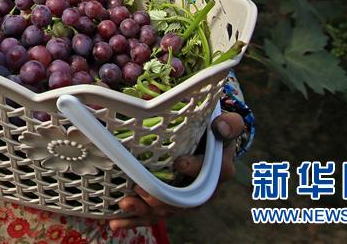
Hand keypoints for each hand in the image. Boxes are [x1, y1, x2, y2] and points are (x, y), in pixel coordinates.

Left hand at [108, 111, 244, 229]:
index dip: (194, 168)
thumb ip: (230, 124)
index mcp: (219, 171)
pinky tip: (116, 222)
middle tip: (139, 189)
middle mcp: (203, 191)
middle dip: (161, 199)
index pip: (209, 172)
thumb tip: (220, 126)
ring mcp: (186, 201)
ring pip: (166, 210)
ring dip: (144, 211)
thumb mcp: (228, 124)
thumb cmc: (215, 132)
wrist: (210, 146)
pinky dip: (135, 219)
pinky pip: (154, 214)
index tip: (179, 163)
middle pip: (184, 200)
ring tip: (123, 205)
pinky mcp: (171, 204)